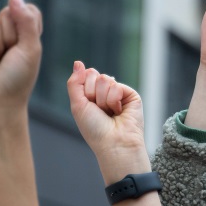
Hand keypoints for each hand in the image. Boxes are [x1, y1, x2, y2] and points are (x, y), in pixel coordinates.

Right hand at [0, 0, 42, 119]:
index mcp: (25, 33)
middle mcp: (6, 33)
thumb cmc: (18, 79)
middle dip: (10, 38)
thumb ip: (26, 20)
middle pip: (7, 13)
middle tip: (9, 57)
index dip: (25, 24)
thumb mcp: (30, 49)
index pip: (27, 10)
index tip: (25, 44)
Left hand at [67, 63, 148, 182]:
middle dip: (92, 93)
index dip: (84, 89)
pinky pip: (117, 85)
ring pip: (105, 79)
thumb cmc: (95, 129)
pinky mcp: (131, 95)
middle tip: (99, 110)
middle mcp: (105, 92)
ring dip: (103, 99)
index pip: (86, 75)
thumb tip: (78, 63)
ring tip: (109, 113)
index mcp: (92, 95)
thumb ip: (75, 83)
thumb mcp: (77, 105)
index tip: (88, 105)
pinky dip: (114, 100)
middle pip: (94, 74)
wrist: (113, 143)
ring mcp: (118, 93)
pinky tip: (118, 111)